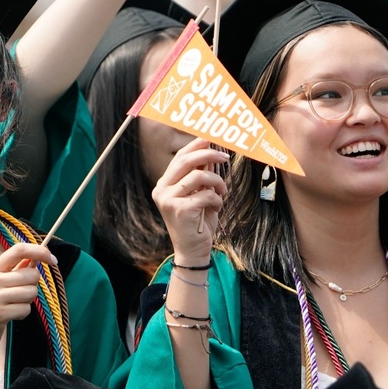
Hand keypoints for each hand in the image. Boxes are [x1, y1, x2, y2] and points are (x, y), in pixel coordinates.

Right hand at [0, 243, 56, 357]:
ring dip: (27, 301)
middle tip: (19, 294)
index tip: (53, 259)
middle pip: (32, 274)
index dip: (40, 251)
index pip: (20, 249)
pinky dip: (22, 313)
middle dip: (33, 285)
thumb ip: (17, 268)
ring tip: (13, 305)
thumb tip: (39, 255)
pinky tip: (10, 315)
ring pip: (31, 292)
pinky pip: (26, 309)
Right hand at [152, 139, 228, 265]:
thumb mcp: (200, 194)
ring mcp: (168, 200)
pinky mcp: (179, 210)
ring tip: (223, 192)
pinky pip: (205, 194)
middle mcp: (162, 189)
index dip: (195, 145)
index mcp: (165, 183)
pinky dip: (217, 199)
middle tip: (225, 157)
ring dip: (217, 182)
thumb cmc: (198, 222)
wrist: (193, 250)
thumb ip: (202, 175)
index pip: (180, 157)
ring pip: (199, 176)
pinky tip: (216, 208)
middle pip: (186, 160)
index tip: (212, 138)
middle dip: (208, 154)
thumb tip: (212, 153)